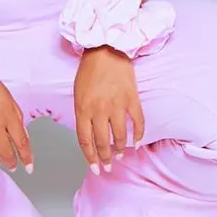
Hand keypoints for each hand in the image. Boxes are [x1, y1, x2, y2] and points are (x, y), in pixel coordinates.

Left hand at [73, 46, 144, 173]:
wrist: (106, 49)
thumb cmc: (89, 70)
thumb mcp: (78, 93)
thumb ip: (82, 114)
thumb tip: (90, 135)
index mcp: (83, 109)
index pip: (85, 141)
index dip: (90, 157)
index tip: (94, 167)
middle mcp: (99, 110)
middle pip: (102, 142)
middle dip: (104, 158)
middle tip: (108, 166)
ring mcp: (117, 105)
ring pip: (119, 136)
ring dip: (120, 149)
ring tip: (120, 155)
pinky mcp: (132, 99)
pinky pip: (137, 122)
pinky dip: (138, 135)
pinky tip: (136, 142)